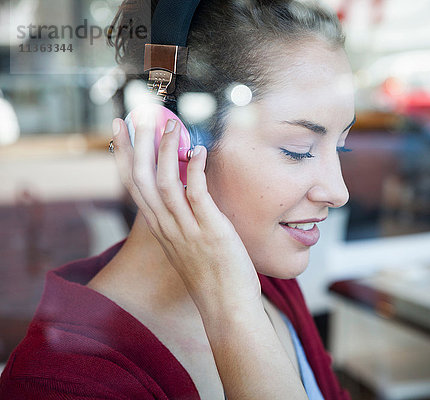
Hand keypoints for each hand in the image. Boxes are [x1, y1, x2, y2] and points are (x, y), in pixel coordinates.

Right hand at [110, 117, 260, 311]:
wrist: (225, 308)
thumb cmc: (212, 277)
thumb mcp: (187, 246)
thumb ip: (182, 220)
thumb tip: (188, 194)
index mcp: (160, 229)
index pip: (134, 186)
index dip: (125, 155)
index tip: (121, 130)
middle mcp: (167, 227)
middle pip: (141, 179)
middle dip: (137, 144)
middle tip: (138, 115)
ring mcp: (187, 229)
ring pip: (165, 183)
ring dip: (166, 151)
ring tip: (172, 125)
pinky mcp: (210, 231)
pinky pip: (197, 194)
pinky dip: (195, 170)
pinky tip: (198, 151)